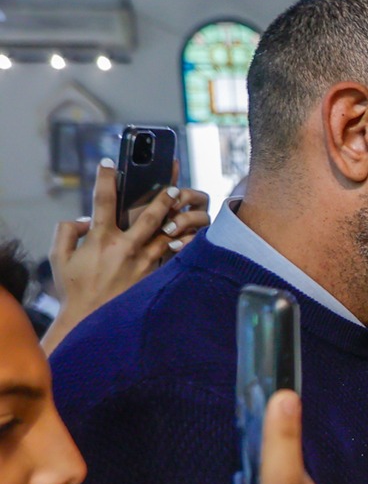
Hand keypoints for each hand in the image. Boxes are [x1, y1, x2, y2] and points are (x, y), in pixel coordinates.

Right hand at [44, 162, 209, 350]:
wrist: (92, 320)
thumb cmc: (73, 288)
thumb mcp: (59, 257)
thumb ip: (67, 232)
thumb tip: (83, 219)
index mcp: (100, 239)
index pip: (103, 201)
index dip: (106, 179)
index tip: (109, 163)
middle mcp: (125, 248)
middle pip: (149, 215)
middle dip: (162, 197)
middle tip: (172, 185)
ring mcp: (143, 262)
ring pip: (167, 234)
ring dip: (178, 218)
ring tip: (187, 206)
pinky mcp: (154, 275)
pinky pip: (173, 256)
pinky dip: (183, 244)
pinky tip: (193, 236)